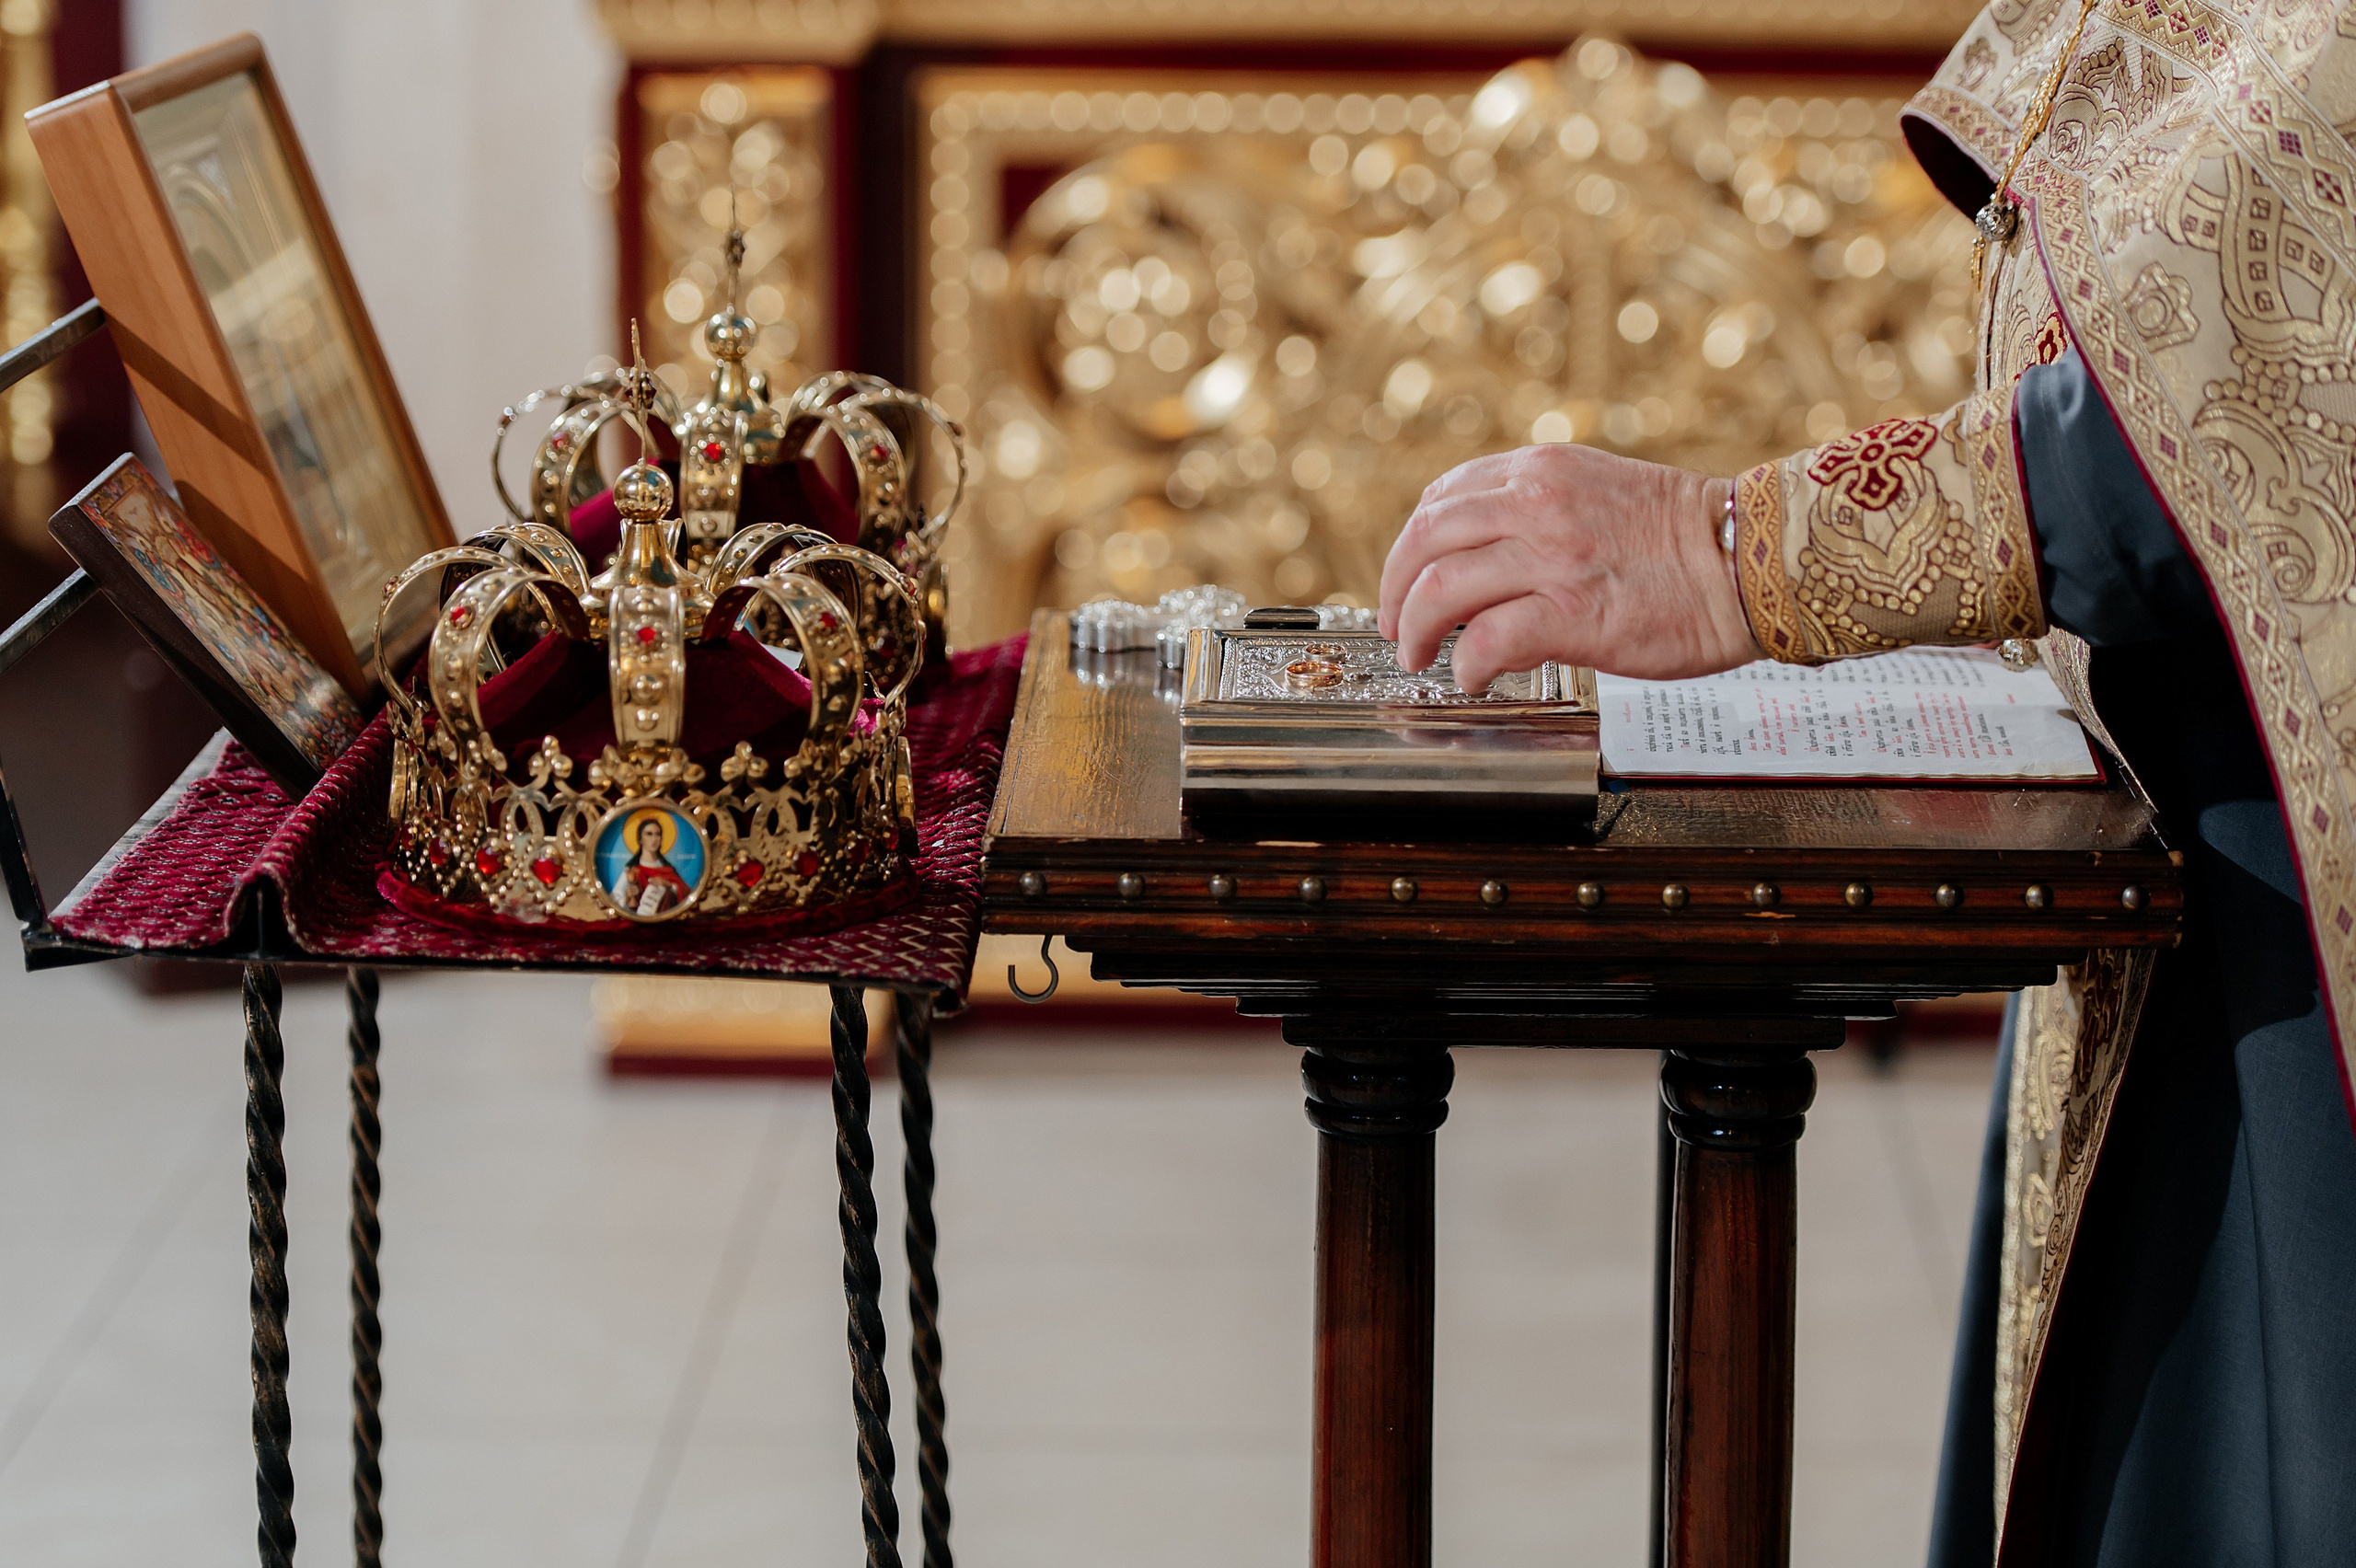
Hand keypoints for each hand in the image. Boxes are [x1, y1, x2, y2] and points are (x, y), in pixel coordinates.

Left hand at [1377, 444, 1760, 691]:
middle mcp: (1537, 502)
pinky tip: (1473, 677)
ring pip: (1439, 589)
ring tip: (1420, 656)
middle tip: (1395, 626)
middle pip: (1424, 540)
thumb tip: (1486, 567)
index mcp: (1541, 471)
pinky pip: (1487, 638)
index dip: (1411, 546)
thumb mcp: (1597, 495)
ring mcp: (1552, 556)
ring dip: (1415, 630)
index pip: (1442, 499)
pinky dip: (1466, 663)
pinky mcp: (1573, 612)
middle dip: (1394, 590)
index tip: (1407, 578)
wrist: (1751, 561)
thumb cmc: (1685, 541)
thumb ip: (1537, 517)